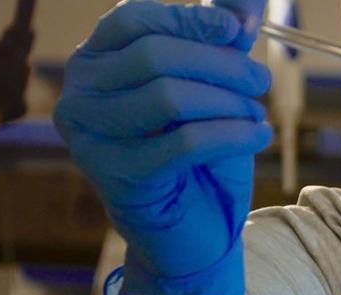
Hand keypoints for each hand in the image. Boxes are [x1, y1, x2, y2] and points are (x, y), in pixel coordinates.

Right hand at [54, 0, 267, 294]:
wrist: (193, 226)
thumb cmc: (200, 150)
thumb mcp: (214, 86)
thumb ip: (222, 38)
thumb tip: (246, 3)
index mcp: (97, 60)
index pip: (134, 19)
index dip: (189, 18)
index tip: (238, 32)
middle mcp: (80, 94)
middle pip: (154, 56)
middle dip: (220, 64)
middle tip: (260, 83)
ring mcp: (90, 137)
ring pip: (167, 97)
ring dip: (227, 102)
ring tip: (256, 114)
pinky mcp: (116, 176)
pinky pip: (184, 143)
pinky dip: (232, 134)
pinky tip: (260, 135)